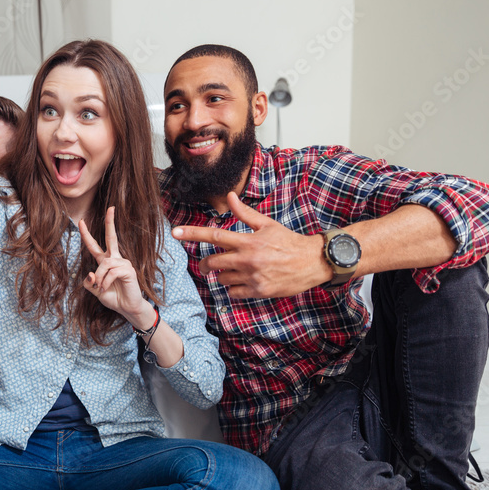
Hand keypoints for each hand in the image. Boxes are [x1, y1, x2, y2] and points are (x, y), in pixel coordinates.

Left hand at [79, 207, 149, 324]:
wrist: (126, 308)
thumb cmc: (112, 297)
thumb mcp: (95, 289)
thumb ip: (88, 282)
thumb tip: (91, 273)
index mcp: (106, 261)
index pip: (95, 245)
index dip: (87, 234)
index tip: (81, 222)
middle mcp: (115, 259)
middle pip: (111, 237)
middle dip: (110, 222)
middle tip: (111, 208)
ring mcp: (123, 263)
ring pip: (105, 264)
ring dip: (100, 278)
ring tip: (101, 288)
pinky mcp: (129, 270)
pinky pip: (112, 272)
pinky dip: (106, 282)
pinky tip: (106, 288)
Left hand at [171, 192, 330, 297]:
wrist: (313, 262)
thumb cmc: (289, 242)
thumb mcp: (267, 225)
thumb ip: (245, 213)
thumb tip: (230, 196)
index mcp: (248, 241)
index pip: (214, 236)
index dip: (192, 234)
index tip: (175, 232)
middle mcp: (248, 259)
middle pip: (212, 262)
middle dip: (206, 263)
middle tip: (208, 263)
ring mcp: (252, 277)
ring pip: (222, 278)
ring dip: (223, 275)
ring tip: (235, 270)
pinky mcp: (258, 291)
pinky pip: (233, 292)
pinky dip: (234, 288)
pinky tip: (244, 281)